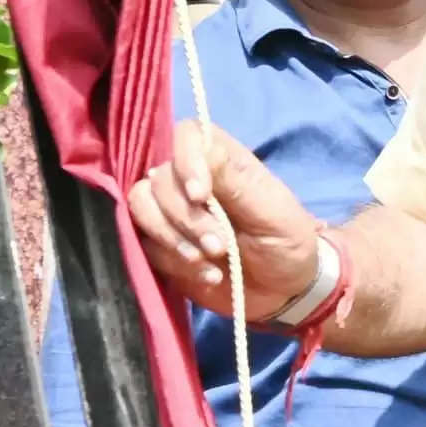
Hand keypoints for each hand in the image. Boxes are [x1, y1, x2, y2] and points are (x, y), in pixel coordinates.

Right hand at [126, 122, 326, 323]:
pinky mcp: (159, 244)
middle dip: (186, 217)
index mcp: (220, 158)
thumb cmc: (285, 240)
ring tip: (209, 260)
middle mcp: (187, 178)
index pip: (186, 136)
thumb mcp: (272, 211)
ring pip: (140, 207)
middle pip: (157, 179)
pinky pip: (143, 244)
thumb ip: (237, 181)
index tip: (200, 196)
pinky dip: (173, 262)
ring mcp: (169, 211)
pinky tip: (208, 275)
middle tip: (219, 245)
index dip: (185, 162)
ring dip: (172, 238)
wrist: (282, 290)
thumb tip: (204, 148)